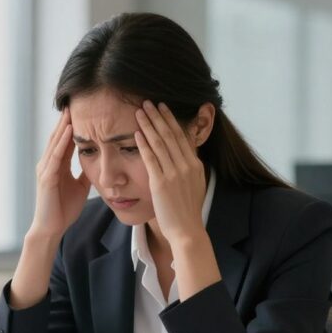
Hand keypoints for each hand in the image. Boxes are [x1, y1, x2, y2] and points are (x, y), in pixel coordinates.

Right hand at [29, 108, 90, 240]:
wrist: (52, 228)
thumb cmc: (64, 210)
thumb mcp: (80, 187)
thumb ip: (86, 174)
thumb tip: (97, 163)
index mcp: (57, 165)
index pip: (65, 140)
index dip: (72, 125)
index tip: (82, 110)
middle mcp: (48, 164)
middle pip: (58, 137)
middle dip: (66, 120)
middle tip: (74, 101)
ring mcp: (45, 170)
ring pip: (55, 143)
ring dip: (63, 126)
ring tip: (71, 110)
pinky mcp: (47, 178)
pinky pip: (55, 156)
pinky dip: (62, 142)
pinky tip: (69, 131)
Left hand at [134, 101, 207, 243]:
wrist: (187, 230)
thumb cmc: (187, 211)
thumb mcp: (194, 185)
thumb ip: (189, 169)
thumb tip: (184, 156)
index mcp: (195, 165)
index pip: (182, 136)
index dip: (171, 120)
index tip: (163, 108)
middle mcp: (186, 165)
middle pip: (170, 135)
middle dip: (158, 116)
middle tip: (149, 102)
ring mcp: (174, 173)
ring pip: (160, 143)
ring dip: (149, 125)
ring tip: (140, 111)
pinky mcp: (161, 183)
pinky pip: (151, 159)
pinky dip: (143, 144)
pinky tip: (136, 133)